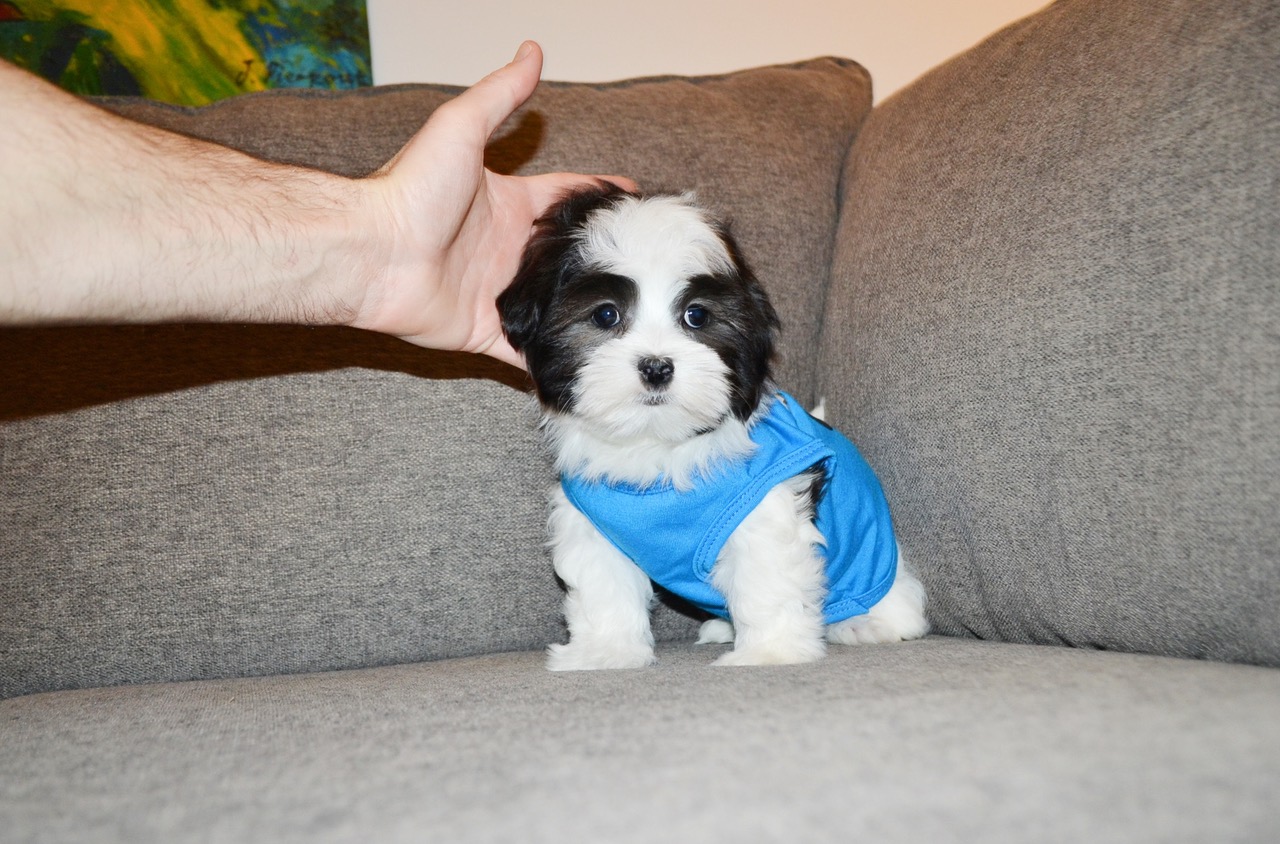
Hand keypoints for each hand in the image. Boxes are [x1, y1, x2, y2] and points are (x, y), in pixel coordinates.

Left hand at [351, 42, 633, 367]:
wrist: (371, 253)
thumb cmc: (408, 191)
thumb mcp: (461, 130)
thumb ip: (499, 96)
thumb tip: (531, 51)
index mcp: (507, 206)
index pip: (565, 199)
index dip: (600, 198)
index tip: (638, 203)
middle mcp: (505, 250)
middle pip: (566, 256)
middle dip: (603, 260)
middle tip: (650, 268)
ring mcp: (497, 293)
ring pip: (553, 306)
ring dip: (582, 312)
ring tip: (631, 322)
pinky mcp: (485, 332)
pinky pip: (525, 352)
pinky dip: (550, 362)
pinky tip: (584, 367)